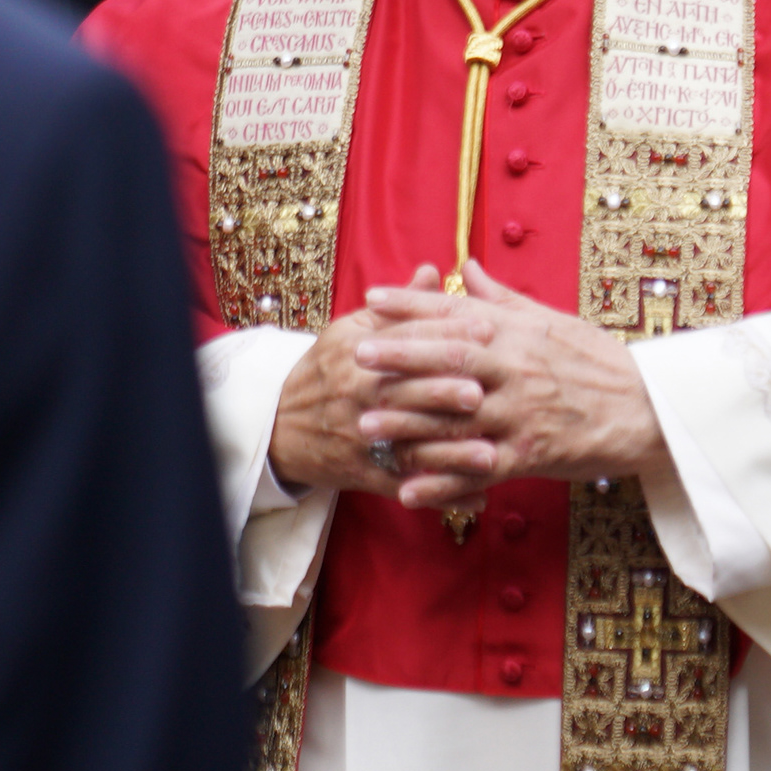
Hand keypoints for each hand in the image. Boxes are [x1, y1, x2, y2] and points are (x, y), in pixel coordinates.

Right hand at [265, 286, 484, 498]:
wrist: (280, 425)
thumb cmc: (326, 371)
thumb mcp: (350, 331)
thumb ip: (397, 308)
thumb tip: (433, 272)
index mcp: (358, 353)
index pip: (407, 339)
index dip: (448, 333)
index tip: (487, 329)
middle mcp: (359, 395)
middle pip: (407, 392)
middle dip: (444, 393)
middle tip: (483, 391)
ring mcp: (362, 438)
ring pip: (410, 446)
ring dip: (451, 453)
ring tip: (490, 453)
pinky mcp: (366, 474)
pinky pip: (408, 487)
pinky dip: (442, 495)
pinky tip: (477, 498)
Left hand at [343, 261, 675, 513]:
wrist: (649, 410)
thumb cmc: (597, 362)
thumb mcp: (552, 320)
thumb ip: (502, 299)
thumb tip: (469, 266)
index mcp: (517, 332)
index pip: (458, 312)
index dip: (413, 303)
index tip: (373, 297)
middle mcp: (515, 367)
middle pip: (449, 359)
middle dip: (400, 355)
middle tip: (357, 353)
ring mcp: (521, 413)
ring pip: (455, 417)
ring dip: (408, 422)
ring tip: (366, 424)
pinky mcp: (531, 455)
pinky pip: (478, 470)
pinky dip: (442, 482)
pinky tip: (408, 490)